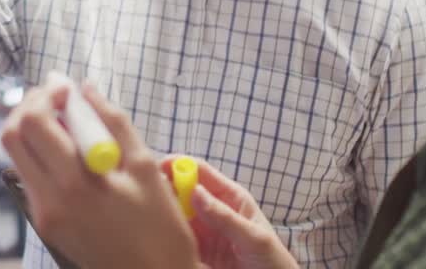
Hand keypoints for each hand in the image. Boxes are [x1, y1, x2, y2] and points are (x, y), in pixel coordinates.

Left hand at [1, 81, 197, 268]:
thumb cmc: (160, 228)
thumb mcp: (145, 167)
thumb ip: (113, 122)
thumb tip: (87, 89)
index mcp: (74, 184)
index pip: (33, 124)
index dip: (45, 94)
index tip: (67, 86)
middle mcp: (49, 201)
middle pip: (13, 136)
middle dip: (32, 106)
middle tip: (60, 97)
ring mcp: (43, 215)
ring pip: (18, 156)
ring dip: (35, 129)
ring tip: (69, 121)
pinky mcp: (46, 224)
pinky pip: (32, 177)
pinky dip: (43, 153)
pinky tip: (71, 150)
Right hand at [165, 158, 296, 268]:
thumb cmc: (273, 261)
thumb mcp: (254, 237)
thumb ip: (225, 217)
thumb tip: (195, 192)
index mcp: (230, 197)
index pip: (201, 172)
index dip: (181, 165)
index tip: (160, 167)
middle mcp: (213, 210)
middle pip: (183, 191)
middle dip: (166, 189)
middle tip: (152, 194)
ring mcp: (203, 231)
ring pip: (176, 214)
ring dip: (165, 212)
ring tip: (154, 215)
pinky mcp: (196, 250)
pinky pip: (177, 238)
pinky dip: (167, 235)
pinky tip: (160, 235)